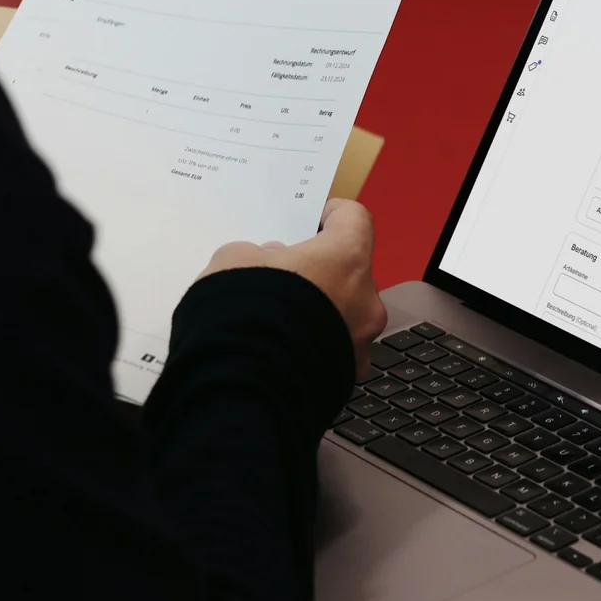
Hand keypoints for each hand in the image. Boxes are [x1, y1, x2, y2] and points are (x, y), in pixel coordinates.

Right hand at [200, 199, 387, 377]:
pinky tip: (280, 349)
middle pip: (349, 273)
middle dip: (319, 273)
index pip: (355, 220)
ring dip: (319, 312)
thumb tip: (270, 262)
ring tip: (277, 317)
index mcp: (347, 259)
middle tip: (283, 276)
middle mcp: (366, 300)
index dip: (331, 215)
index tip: (312, 219)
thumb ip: (257, 254)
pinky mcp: (346, 378)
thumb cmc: (246, 311)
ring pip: (344, 316)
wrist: (244, 385)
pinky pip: (333, 351)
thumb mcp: (234, 261)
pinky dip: (314, 347)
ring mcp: (361, 343)